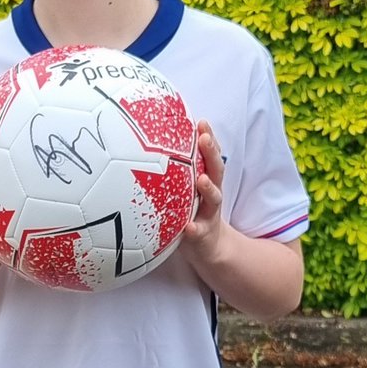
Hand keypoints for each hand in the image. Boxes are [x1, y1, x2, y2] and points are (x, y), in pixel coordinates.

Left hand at [181, 120, 224, 262]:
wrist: (209, 246)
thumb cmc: (191, 211)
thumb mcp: (186, 188)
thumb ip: (177, 170)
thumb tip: (151, 144)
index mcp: (206, 179)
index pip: (209, 155)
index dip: (208, 137)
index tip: (201, 121)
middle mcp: (211, 193)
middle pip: (215, 170)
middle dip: (211, 153)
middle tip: (204, 138)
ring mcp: (209, 213)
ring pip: (213, 198)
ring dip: (208, 188)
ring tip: (201, 179)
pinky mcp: (203, 234)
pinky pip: (198, 232)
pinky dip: (194, 228)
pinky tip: (188, 226)